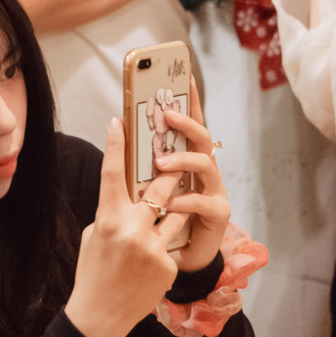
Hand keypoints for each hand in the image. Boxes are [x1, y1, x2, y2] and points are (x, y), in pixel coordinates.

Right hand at [64, 118, 181, 336]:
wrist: (100, 316)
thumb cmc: (92, 272)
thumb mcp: (95, 236)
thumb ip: (112, 212)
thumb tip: (128, 194)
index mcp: (107, 218)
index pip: (112, 173)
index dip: (115, 144)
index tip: (119, 121)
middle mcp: (132, 229)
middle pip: (161, 188)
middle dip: (172, 170)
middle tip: (179, 153)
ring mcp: (153, 247)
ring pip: (176, 215)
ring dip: (174, 213)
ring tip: (164, 218)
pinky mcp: (168, 266)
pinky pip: (173, 246)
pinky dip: (165, 250)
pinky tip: (148, 268)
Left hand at [149, 82, 230, 272]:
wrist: (178, 261)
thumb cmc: (160, 222)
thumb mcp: (146, 190)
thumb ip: (139, 166)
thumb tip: (117, 131)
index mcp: (187, 161)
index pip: (189, 125)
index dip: (190, 101)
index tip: (184, 76)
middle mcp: (204, 172)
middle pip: (203, 137)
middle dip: (187, 123)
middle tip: (168, 116)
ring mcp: (214, 191)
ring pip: (206, 164)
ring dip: (183, 160)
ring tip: (161, 163)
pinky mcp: (218, 214)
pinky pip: (201, 202)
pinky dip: (183, 201)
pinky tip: (169, 203)